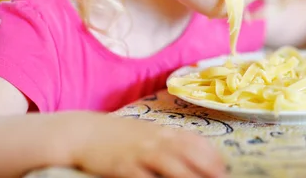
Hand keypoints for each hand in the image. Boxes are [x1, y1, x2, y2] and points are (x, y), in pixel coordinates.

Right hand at [70, 113, 226, 177]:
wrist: (81, 132)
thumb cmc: (115, 136)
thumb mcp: (144, 133)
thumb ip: (166, 140)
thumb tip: (190, 152)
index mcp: (161, 132)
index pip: (194, 140)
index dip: (212, 155)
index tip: (223, 167)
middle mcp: (155, 140)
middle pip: (189, 153)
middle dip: (209, 167)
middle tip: (223, 177)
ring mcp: (140, 153)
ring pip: (173, 166)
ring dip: (190, 176)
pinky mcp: (124, 167)